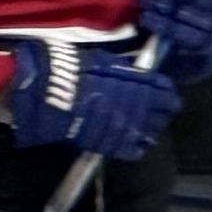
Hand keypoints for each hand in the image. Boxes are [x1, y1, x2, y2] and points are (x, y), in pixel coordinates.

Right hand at [4, 42, 178, 160]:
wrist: (46, 93)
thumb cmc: (70, 71)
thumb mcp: (99, 60)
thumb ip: (119, 68)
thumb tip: (131, 70)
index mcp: (137, 84)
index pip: (163, 91)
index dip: (165, 93)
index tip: (164, 93)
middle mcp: (137, 106)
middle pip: (161, 113)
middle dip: (160, 112)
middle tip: (157, 112)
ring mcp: (125, 126)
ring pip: (149, 132)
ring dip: (149, 130)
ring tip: (145, 129)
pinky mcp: (110, 144)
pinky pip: (131, 150)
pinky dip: (134, 148)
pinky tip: (133, 146)